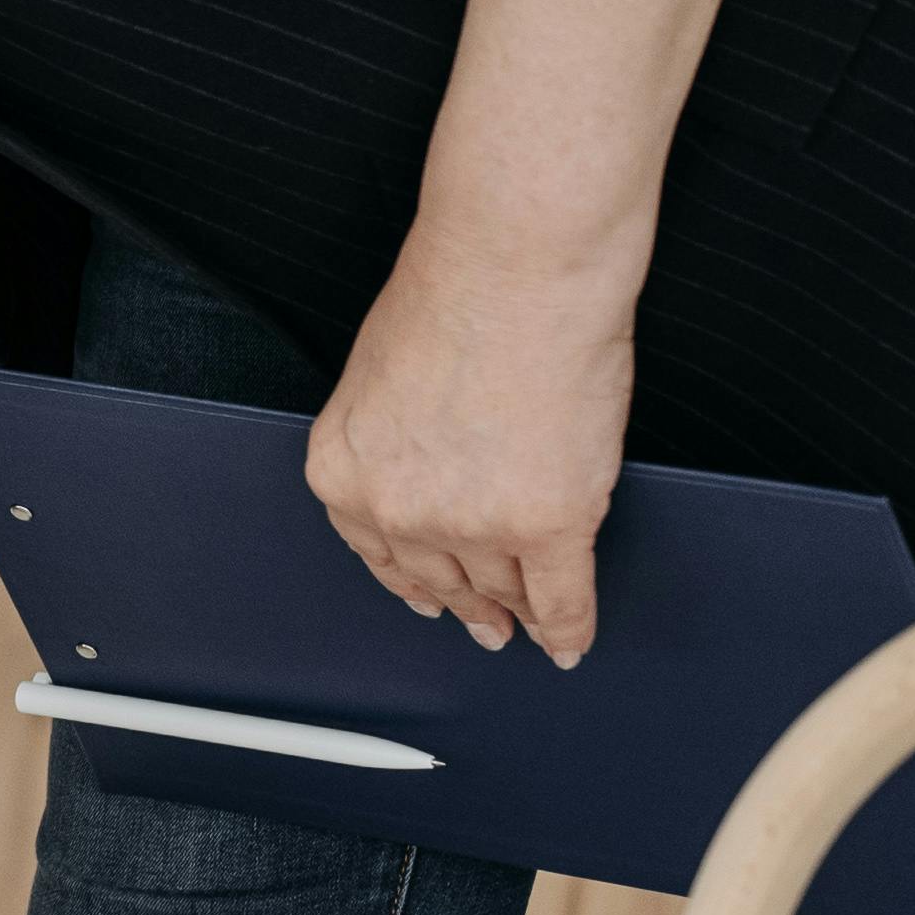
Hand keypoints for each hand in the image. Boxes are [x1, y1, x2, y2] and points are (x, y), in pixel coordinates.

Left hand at [304, 231, 635, 663]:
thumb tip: (428, 469)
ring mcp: (474, 525)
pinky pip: (561, 598)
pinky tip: (570, 642)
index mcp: (344, 473)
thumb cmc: (451, 297)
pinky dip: (569, 627)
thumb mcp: (380, 380)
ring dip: (518, 613)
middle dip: (466, 604)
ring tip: (530, 624)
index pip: (377, 552)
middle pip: (440, 578)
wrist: (512, 272)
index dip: (413, 582)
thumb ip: (394, 440)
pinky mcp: (548, 523)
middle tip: (485, 623)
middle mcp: (398, 511)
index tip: (430, 600)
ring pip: (503, 590)